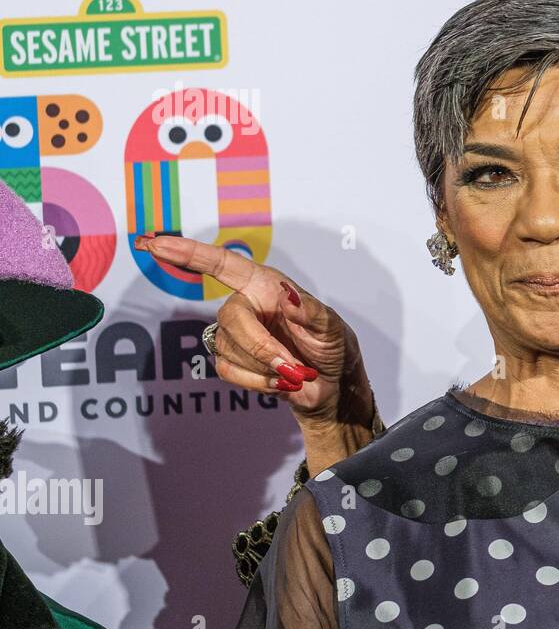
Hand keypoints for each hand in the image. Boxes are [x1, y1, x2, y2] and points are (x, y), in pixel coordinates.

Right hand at [136, 233, 374, 471]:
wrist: (330, 385)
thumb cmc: (331, 346)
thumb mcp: (331, 326)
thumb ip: (311, 312)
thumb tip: (289, 296)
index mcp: (266, 285)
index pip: (222, 264)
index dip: (189, 252)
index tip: (156, 243)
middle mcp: (244, 304)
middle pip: (231, 319)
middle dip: (262, 347)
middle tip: (294, 366)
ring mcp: (233, 334)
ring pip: (228, 349)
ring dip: (266, 368)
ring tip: (295, 372)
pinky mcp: (229, 361)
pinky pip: (228, 371)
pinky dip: (258, 382)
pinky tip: (280, 382)